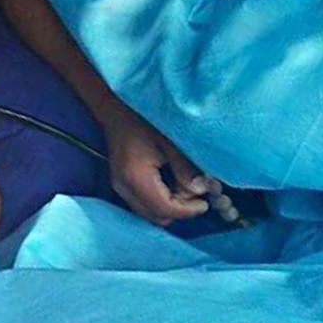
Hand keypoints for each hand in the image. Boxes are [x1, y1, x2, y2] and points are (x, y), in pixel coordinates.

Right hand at [100, 102, 209, 225]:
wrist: (117, 106)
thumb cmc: (144, 118)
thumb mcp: (171, 140)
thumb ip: (186, 168)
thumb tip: (200, 190)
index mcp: (137, 178)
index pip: (165, 209)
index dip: (188, 210)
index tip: (205, 203)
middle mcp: (124, 188)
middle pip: (157, 216)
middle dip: (179, 209)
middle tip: (196, 190)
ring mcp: (120, 187)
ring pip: (150, 212)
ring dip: (170, 205)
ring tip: (185, 183)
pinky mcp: (122, 183)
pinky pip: (144, 203)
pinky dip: (160, 199)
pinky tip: (171, 181)